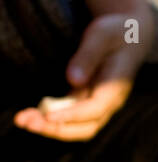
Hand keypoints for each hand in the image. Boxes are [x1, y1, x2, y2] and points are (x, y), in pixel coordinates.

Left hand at [12, 9, 152, 140]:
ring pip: (76, 126)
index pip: (94, 110)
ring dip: (51, 127)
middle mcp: (108, 103)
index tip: (49, 116)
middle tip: (28, 123)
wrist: (130, 37)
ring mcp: (98, 104)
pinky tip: (33, 114)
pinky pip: (70, 116)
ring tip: (24, 121)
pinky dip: (52, 119)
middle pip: (85, 127)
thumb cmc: (116, 32)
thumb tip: (73, 79)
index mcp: (115, 89)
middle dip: (57, 129)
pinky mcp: (87, 100)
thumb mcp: (102, 35)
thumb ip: (88, 56)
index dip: (72, 115)